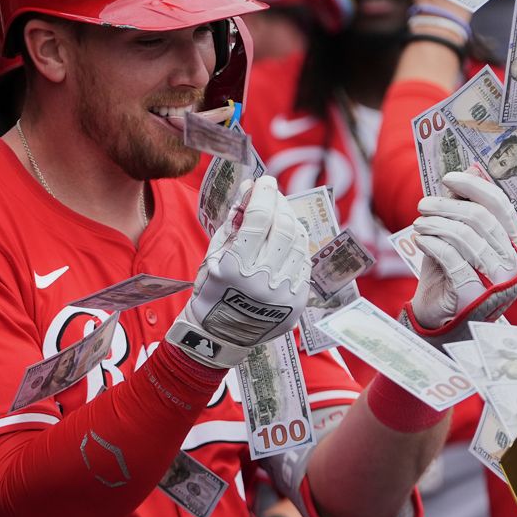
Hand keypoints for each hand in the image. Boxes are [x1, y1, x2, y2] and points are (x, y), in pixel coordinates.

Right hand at [169, 177, 309, 367]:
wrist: (221, 335)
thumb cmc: (212, 290)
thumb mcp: (213, 255)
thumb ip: (233, 221)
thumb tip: (250, 187)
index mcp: (235, 268)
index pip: (258, 219)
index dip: (264, 194)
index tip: (266, 181)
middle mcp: (262, 281)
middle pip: (282, 228)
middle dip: (279, 203)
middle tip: (274, 194)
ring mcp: (283, 294)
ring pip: (298, 243)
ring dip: (291, 222)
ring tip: (281, 214)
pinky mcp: (297, 302)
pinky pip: (304, 263)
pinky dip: (297, 246)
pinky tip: (288, 238)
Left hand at [410, 171, 516, 330]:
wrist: (437, 314)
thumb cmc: (450, 272)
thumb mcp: (456, 236)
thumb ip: (464, 206)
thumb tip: (472, 167)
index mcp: (513, 244)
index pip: (501, 206)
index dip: (475, 187)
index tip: (448, 178)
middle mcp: (511, 263)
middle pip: (481, 219)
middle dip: (448, 206)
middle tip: (423, 204)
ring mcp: (497, 282)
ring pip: (466, 237)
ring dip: (437, 224)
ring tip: (419, 223)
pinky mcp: (474, 295)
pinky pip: (452, 258)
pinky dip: (433, 244)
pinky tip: (422, 241)